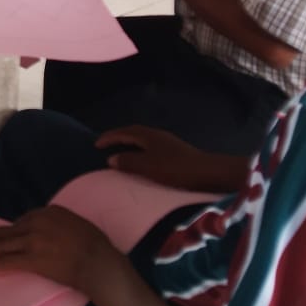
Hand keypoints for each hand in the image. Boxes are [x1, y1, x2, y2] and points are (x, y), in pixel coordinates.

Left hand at [0, 204, 113, 288]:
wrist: (97, 261)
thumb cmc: (95, 245)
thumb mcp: (78, 223)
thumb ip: (62, 223)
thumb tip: (56, 230)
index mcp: (51, 211)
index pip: (27, 218)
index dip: (18, 227)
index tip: (13, 231)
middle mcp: (38, 222)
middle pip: (14, 229)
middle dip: (0, 236)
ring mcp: (33, 240)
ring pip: (8, 244)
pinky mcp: (31, 259)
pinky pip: (10, 261)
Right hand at [96, 125, 242, 192]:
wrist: (209, 174)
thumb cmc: (176, 169)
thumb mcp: (148, 167)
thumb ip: (128, 162)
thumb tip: (111, 158)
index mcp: (149, 136)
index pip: (124, 132)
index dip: (110, 136)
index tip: (96, 143)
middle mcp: (158, 136)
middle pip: (134, 133)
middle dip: (119, 137)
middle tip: (106, 145)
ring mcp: (169, 143)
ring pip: (144, 140)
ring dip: (131, 145)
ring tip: (121, 154)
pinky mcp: (176, 153)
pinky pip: (151, 148)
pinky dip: (141, 152)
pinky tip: (143, 162)